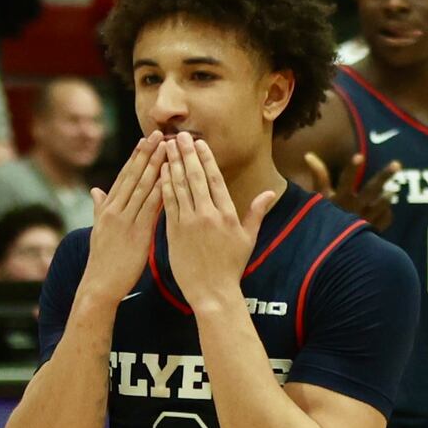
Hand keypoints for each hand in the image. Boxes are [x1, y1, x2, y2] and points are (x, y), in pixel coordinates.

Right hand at [78, 134, 168, 302]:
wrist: (100, 284)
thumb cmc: (104, 259)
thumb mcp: (99, 230)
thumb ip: (100, 208)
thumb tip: (95, 190)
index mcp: (108, 208)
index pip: (125, 176)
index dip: (137, 157)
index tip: (147, 139)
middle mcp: (115, 210)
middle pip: (134, 176)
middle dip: (148, 153)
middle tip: (160, 133)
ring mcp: (125, 220)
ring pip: (143, 187)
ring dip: (157, 166)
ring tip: (168, 148)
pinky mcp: (136, 233)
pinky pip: (150, 208)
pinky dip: (161, 191)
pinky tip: (171, 178)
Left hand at [160, 133, 277, 311]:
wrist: (212, 291)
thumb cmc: (232, 266)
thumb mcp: (249, 238)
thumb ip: (256, 213)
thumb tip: (268, 193)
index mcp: (227, 214)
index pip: (215, 179)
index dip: (205, 159)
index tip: (199, 143)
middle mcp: (208, 215)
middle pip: (195, 178)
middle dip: (186, 154)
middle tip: (179, 136)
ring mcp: (189, 223)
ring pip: (179, 187)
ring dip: (172, 165)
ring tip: (166, 148)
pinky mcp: (174, 232)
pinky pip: (168, 203)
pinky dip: (164, 186)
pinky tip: (159, 172)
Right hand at [305, 152, 399, 231]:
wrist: (328, 249)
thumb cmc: (322, 217)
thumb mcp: (318, 198)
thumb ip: (318, 176)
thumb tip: (309, 154)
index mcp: (338, 200)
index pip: (345, 182)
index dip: (351, 170)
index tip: (359, 156)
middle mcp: (353, 209)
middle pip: (371, 190)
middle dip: (384, 176)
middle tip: (397, 163)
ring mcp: (364, 220)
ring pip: (381, 206)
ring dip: (387, 197)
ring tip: (392, 190)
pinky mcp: (371, 231)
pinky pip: (384, 219)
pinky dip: (386, 213)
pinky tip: (385, 208)